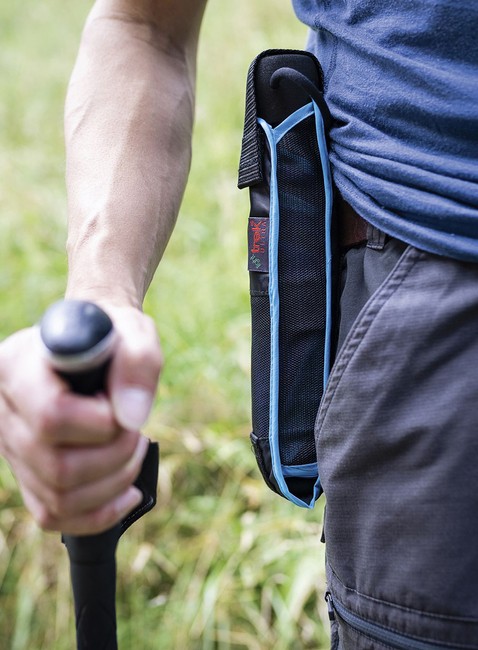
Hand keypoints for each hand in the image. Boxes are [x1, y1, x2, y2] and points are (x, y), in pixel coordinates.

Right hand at [0, 306, 161, 534]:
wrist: (94, 345)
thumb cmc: (112, 336)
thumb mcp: (133, 330)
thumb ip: (137, 361)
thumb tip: (131, 417)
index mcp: (16, 367)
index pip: (52, 416)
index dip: (100, 421)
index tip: (120, 404)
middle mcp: (4, 410)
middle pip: (59, 467)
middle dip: (117, 455)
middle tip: (135, 429)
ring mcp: (12, 446)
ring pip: (60, 497)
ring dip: (115, 482)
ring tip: (134, 448)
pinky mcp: (27, 471)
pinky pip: (54, 515)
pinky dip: (100, 513)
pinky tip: (128, 493)